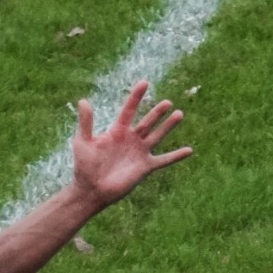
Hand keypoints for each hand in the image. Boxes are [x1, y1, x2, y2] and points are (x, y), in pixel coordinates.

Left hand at [70, 81, 192, 207]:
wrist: (92, 189)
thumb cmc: (84, 166)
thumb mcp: (83, 142)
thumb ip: (86, 122)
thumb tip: (83, 101)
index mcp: (117, 131)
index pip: (129, 110)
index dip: (136, 96)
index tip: (145, 82)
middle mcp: (131, 139)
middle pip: (147, 121)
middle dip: (157, 112)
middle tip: (168, 102)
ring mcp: (140, 152)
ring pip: (158, 136)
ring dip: (168, 126)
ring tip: (179, 114)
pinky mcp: (146, 167)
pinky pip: (164, 160)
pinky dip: (176, 156)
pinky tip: (189, 150)